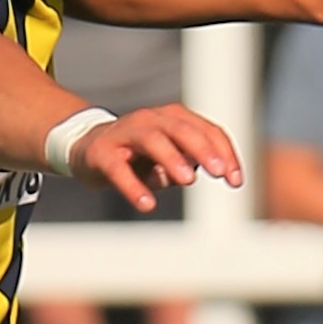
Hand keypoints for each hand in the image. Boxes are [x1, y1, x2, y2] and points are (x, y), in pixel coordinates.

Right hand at [71, 103, 243, 211]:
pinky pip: (118, 168)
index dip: (224, 153)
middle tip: (219, 172)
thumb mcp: (171, 158)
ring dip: (172, 158)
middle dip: (204, 150)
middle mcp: (151, 120)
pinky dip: (133, 186)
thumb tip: (218, 169)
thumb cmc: (139, 155)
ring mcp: (125, 133)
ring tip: (187, 180)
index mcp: (173, 119)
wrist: (87, 148)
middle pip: (182, 130)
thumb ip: (193, 161)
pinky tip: (147, 204)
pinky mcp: (102, 152)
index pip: (206, 131)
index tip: (236, 180)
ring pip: (152, 139)